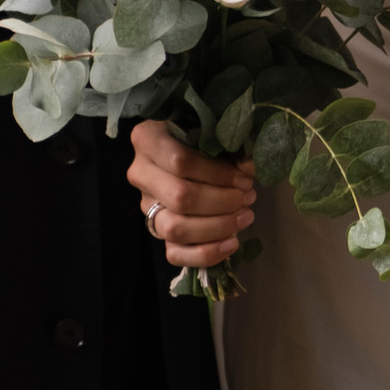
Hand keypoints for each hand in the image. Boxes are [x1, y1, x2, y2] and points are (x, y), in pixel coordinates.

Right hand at [129, 120, 255, 270]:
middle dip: (222, 201)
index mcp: (148, 139)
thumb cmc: (203, 140)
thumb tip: (248, 169)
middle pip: (180, 197)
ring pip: (175, 228)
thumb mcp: (214, 135)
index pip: (181, 161)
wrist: (188, 154)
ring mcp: (146, 205)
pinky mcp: (156, 230)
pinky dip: (206, 253)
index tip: (245, 179)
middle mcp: (140, 173)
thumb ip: (230, 149)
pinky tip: (232, 243)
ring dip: (217, 227)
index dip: (218, 174)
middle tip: (248, 197)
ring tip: (245, 217)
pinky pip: (174, 254)